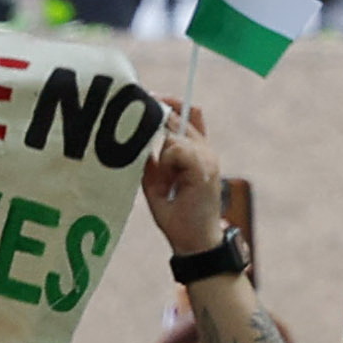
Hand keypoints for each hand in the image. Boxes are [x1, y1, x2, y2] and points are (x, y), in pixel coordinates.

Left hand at [142, 97, 225, 256]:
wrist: (194, 243)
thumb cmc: (177, 216)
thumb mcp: (157, 182)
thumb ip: (151, 161)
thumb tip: (135, 140)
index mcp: (197, 151)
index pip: (189, 113)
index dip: (169, 103)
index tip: (149, 98)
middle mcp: (205, 150)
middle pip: (181, 115)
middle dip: (159, 116)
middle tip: (146, 135)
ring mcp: (207, 157)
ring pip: (175, 134)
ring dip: (162, 151)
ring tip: (167, 179)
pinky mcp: (204, 167)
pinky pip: (176, 148)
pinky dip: (167, 161)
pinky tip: (171, 181)